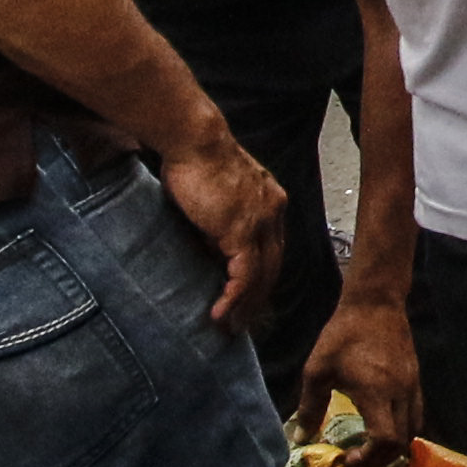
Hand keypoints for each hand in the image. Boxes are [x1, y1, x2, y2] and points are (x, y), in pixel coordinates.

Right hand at [162, 134, 289, 326]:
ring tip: (231, 326)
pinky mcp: (241, 231)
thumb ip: (216, 222)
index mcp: (269, 201)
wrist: (194, 140)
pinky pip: (244, 275)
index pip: (271, 248)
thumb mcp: (212, 196)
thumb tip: (207, 250)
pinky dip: (233, 297)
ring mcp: (260, 222)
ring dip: (246, 305)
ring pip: (262, 275)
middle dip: (258, 298)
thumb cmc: (195, 160)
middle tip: (242, 321)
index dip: (260, 275)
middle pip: (272, 266)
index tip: (247, 296)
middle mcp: (272, 212)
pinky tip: (221, 313)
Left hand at [304, 286, 423, 466]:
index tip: (348, 457)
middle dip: (380, 459)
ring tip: (371, 447)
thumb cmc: (343, 335)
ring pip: (414, 430)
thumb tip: (301, 438)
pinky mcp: (416, 380)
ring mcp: (412, 386)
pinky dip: (402, 429)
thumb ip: (310, 407)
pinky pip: (416, 414)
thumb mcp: (317, 370)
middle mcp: (400, 393)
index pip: (385, 439)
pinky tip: (383, 425)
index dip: (369, 457)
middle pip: (402, 442)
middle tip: (357, 459)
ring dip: (394, 446)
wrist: (376, 304)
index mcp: (377, 392)